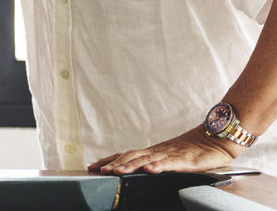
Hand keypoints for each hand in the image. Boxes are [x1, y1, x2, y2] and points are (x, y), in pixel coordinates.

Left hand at [87, 126, 238, 174]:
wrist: (216, 139)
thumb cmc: (196, 150)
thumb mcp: (171, 158)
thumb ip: (157, 162)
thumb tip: (140, 169)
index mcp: (154, 152)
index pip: (127, 154)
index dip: (110, 159)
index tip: (93, 166)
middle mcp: (159, 151)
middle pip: (132, 156)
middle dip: (114, 163)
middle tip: (98, 170)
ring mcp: (171, 155)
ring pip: (147, 160)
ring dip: (130, 166)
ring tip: (116, 171)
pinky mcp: (186, 160)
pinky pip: (170, 164)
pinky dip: (159, 166)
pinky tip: (149, 170)